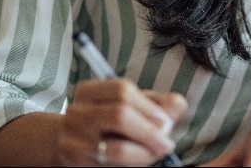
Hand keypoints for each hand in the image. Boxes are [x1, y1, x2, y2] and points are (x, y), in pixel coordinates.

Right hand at [58, 78, 187, 165]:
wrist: (75, 149)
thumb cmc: (110, 126)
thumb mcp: (131, 109)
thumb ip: (156, 104)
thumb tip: (179, 103)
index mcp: (89, 91)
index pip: (122, 90)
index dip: (149, 107)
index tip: (167, 122)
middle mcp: (76, 113)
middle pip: (119, 115)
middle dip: (149, 132)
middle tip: (166, 143)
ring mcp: (71, 139)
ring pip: (117, 148)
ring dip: (144, 153)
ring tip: (155, 154)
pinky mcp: (76, 162)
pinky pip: (111, 166)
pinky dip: (131, 165)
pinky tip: (137, 162)